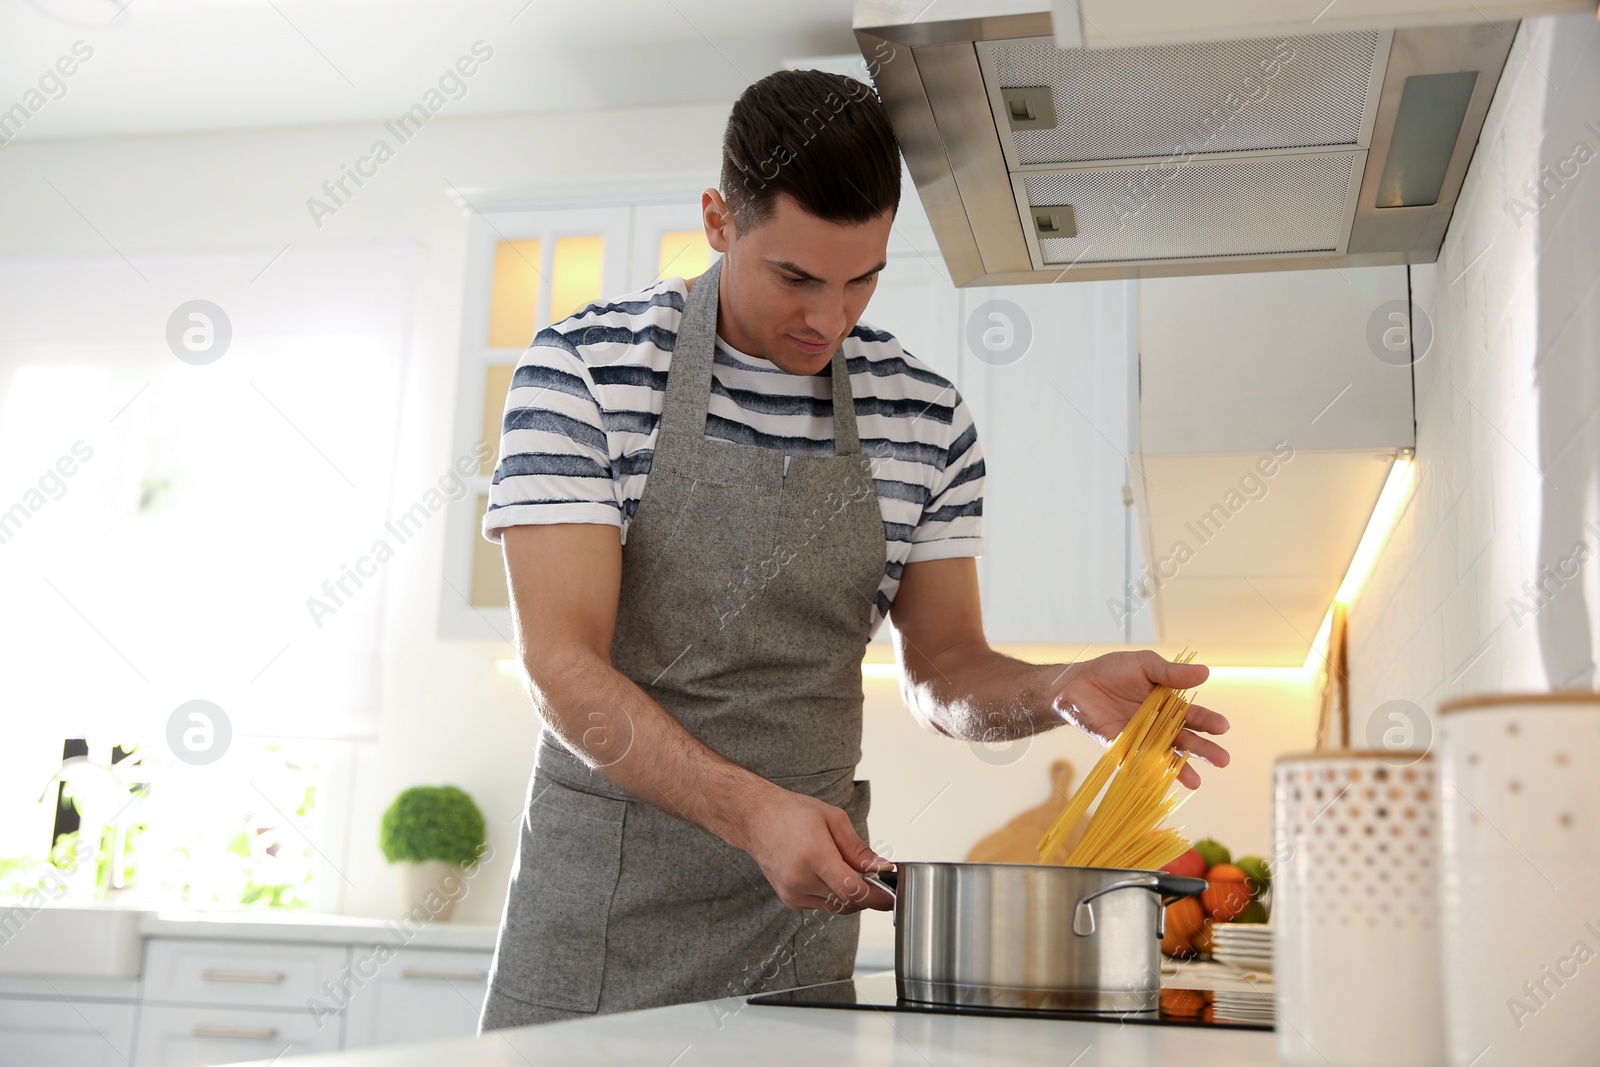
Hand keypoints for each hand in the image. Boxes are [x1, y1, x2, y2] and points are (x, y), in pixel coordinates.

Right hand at [731, 783, 893, 913]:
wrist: (757, 819)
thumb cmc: (791, 814)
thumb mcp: (833, 819)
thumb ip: (858, 849)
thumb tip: (881, 868)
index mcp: (814, 856)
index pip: (852, 891)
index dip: (876, 897)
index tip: (889, 897)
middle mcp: (801, 879)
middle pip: (847, 902)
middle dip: (866, 893)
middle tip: (872, 877)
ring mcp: (793, 892)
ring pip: (836, 906)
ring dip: (849, 894)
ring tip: (843, 867)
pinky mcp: (790, 900)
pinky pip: (822, 904)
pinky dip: (832, 894)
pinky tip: (825, 872)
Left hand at [1052, 651, 1229, 788]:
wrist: (1076, 683)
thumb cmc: (1111, 671)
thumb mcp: (1144, 665)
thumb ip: (1171, 673)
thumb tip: (1205, 673)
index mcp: (1168, 703)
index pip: (1192, 715)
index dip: (1207, 721)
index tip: (1222, 727)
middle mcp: (1159, 724)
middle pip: (1185, 739)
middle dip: (1203, 750)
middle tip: (1222, 760)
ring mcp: (1142, 739)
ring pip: (1165, 755)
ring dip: (1181, 769)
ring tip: (1197, 782)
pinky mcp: (1122, 749)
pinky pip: (1138, 763)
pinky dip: (1149, 772)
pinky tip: (1160, 782)